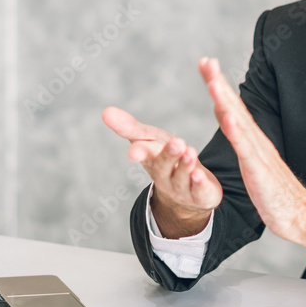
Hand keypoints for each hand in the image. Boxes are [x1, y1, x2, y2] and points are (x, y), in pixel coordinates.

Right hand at [102, 106, 222, 237]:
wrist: (187, 192)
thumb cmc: (166, 157)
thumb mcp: (149, 139)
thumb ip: (129, 127)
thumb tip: (105, 111)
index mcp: (151, 159)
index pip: (144, 154)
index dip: (139, 152)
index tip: (133, 152)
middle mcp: (164, 175)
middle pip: (164, 166)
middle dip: (169, 155)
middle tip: (177, 143)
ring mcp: (181, 188)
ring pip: (182, 177)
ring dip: (186, 166)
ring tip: (190, 152)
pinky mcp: (200, 196)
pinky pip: (199, 190)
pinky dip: (200, 183)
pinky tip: (201, 175)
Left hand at [198, 57, 305, 255]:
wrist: (299, 215)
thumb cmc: (276, 194)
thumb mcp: (254, 165)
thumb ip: (244, 145)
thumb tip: (232, 125)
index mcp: (252, 141)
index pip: (232, 108)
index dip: (219, 86)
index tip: (206, 65)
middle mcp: (256, 141)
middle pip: (234, 107)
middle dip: (218, 83)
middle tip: (205, 61)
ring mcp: (258, 154)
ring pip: (239, 121)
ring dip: (225, 99)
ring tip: (213, 81)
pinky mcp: (259, 170)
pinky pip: (246, 148)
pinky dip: (236, 131)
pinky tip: (227, 117)